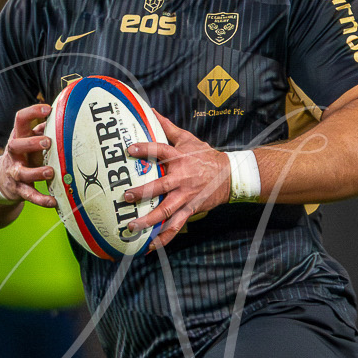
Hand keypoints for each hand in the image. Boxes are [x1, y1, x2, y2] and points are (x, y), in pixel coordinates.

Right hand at [0, 104, 59, 207]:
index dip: (32, 112)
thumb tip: (61, 114)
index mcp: (18, 138)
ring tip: (50, 172)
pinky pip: (29, 195)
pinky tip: (52, 201)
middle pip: (16, 145)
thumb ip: (43, 129)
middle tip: (48, 142)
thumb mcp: (29, 140)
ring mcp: (15, 172)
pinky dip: (41, 199)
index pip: (20, 120)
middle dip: (31, 143)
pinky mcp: (19, 189)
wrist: (1, 180)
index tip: (47, 109)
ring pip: (22, 172)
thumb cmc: (23, 155)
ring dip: (36, 172)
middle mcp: (14, 154)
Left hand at [124, 116, 229, 245]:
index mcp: (180, 158)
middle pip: (161, 186)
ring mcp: (187, 196)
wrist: (230, 175)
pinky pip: (176, 225)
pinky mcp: (191, 209)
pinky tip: (149, 246)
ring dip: (149, 220)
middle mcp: (182, 178)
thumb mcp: (188, 139)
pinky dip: (163, 237)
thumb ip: (167, 127)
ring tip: (132, 226)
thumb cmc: (205, 156)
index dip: (146, 149)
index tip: (130, 149)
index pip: (161, 151)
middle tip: (127, 196)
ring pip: (167, 211)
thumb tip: (150, 110)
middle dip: (144, 192)